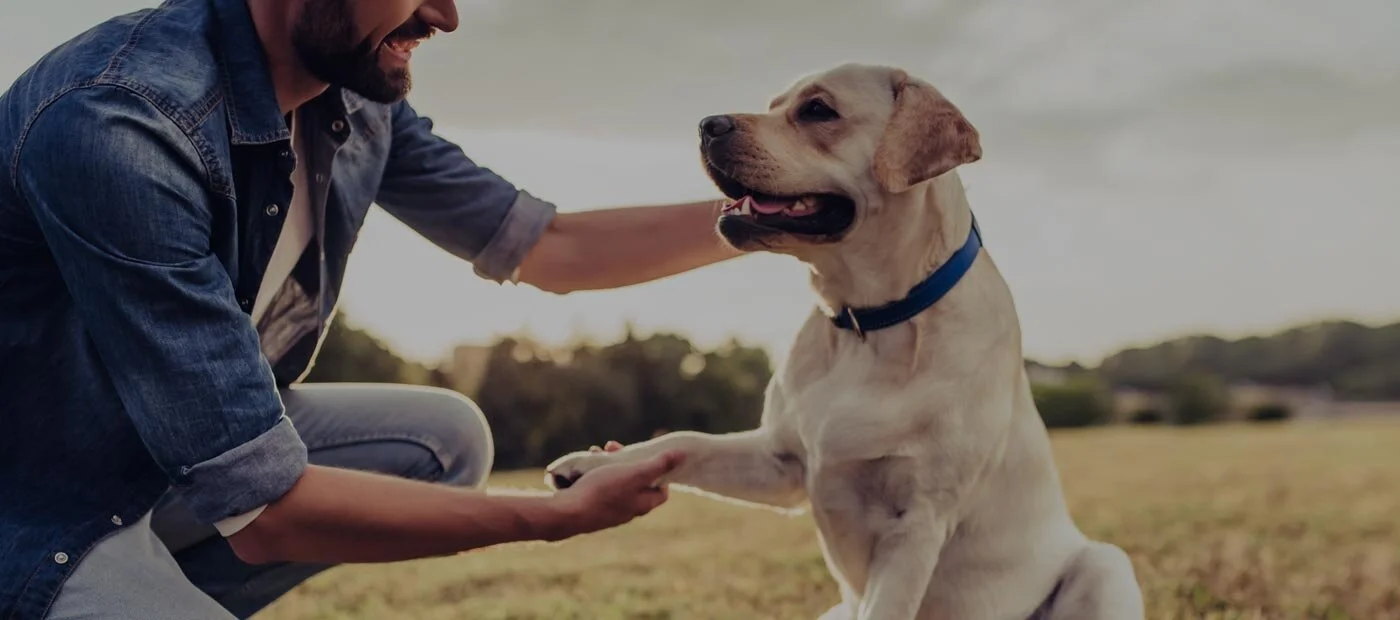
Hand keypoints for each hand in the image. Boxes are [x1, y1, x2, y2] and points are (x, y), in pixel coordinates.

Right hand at [546, 448, 682, 538]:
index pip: (661, 490)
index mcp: (642, 504)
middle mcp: (628, 511)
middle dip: (627, 462)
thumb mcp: (634, 473)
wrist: (567, 513)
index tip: (646, 456)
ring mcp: (609, 512)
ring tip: (596, 453)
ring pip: (616, 484)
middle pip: (637, 484)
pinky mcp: (592, 510)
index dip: (658, 471)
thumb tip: (684, 455)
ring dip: (609, 465)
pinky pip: (600, 489)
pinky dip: (595, 474)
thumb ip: (659, 464)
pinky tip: (584, 466)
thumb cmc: (603, 491)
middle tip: (613, 447)